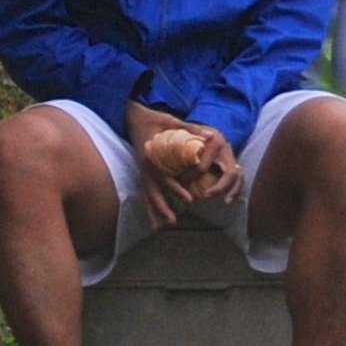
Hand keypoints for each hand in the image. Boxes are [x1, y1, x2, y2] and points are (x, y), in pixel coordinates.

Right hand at [126, 102, 241, 227]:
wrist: (134, 118)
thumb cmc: (156, 120)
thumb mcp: (173, 122)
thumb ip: (191, 130)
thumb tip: (212, 135)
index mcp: (153, 156)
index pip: (166, 176)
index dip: (176, 189)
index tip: (189, 199)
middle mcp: (146, 167)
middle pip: (152, 192)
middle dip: (161, 207)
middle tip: (173, 221)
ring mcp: (142, 172)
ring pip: (147, 196)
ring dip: (154, 211)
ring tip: (159, 228)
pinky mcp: (142, 174)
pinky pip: (145, 193)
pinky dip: (149, 207)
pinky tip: (153, 222)